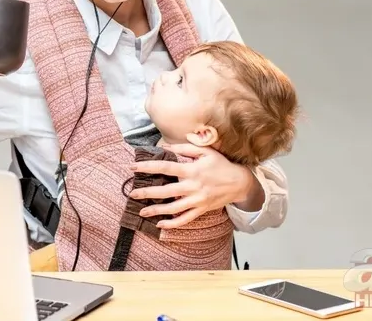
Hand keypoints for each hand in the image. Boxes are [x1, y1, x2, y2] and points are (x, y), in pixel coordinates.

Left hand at [128, 143, 256, 228]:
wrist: (239, 182)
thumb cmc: (221, 165)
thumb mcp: (205, 151)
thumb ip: (184, 149)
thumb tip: (165, 147)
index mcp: (192, 170)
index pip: (165, 168)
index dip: (148, 167)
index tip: (133, 167)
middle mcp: (193, 186)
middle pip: (165, 191)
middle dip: (147, 193)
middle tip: (132, 194)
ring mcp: (197, 200)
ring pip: (173, 209)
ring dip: (156, 211)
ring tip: (142, 212)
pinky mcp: (201, 210)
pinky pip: (185, 219)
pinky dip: (172, 224)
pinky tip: (160, 225)